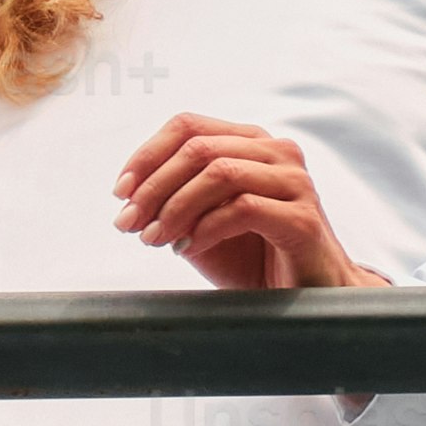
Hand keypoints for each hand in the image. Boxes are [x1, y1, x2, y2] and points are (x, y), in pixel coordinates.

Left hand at [112, 115, 366, 297]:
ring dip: (175, 208)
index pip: (188, 126)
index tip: (120, 192)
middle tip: (128, 223)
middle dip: (153, 187)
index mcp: (251, 143)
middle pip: (199, 148)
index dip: (147, 155)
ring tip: (154, 239)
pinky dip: (205, 228)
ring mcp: (294, 183)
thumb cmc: (253, 257)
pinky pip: (243, 208)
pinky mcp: (303, 218)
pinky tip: (188, 249)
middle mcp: (277, 152)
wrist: (305, 299)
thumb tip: (128, 195)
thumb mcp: (203, 221)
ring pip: (220, 173)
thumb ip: (174, 199)